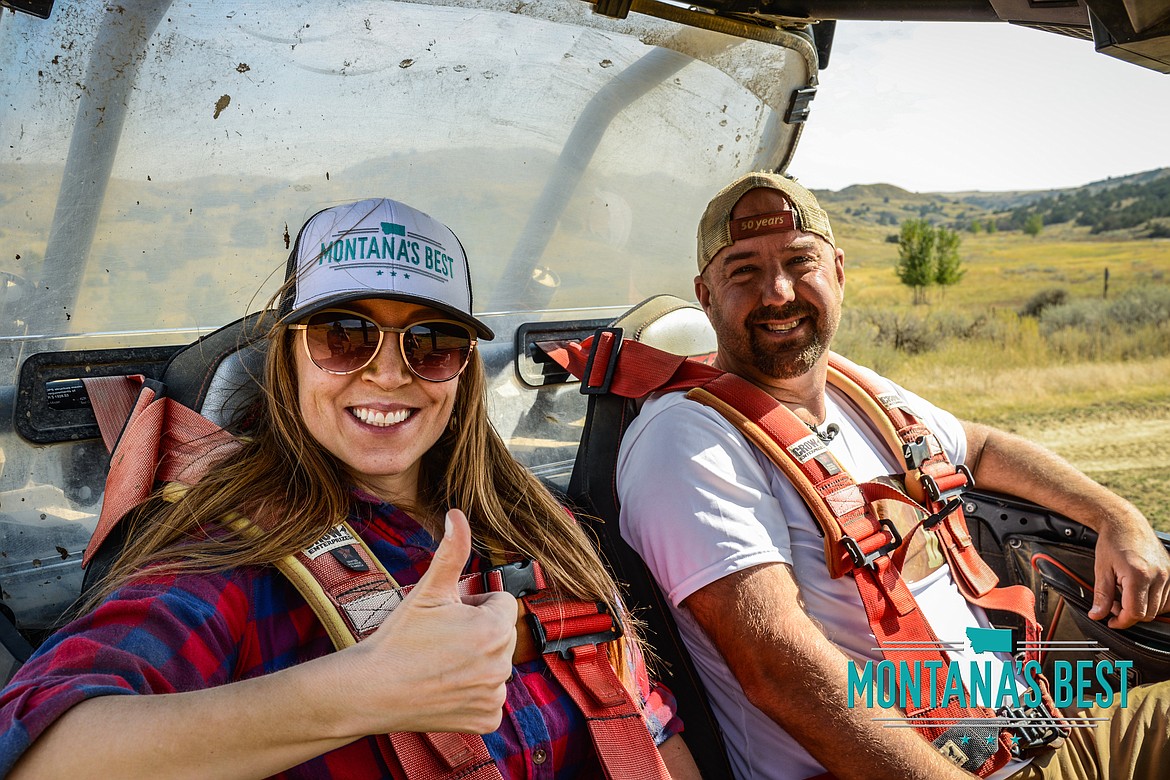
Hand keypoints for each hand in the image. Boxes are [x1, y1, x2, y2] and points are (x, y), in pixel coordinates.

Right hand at [340, 509, 517, 734]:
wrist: (370, 690)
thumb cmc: (398, 640)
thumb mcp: (427, 590)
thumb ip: (451, 551)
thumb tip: (457, 515)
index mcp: (493, 629)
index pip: (501, 604)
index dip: (474, 606)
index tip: (449, 617)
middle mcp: (501, 664)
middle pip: (501, 635)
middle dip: (478, 633)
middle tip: (441, 640)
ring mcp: (494, 694)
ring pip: (495, 665)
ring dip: (476, 663)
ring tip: (440, 664)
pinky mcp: (487, 719)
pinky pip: (490, 698)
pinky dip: (472, 694)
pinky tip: (446, 688)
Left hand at [1090, 516, 1169, 627]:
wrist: (1126, 523)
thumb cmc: (1113, 542)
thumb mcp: (1102, 569)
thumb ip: (1101, 595)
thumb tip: (1097, 615)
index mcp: (1139, 575)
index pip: (1135, 612)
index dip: (1121, 621)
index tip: (1111, 621)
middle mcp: (1158, 576)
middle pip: (1148, 613)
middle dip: (1129, 614)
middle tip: (1114, 604)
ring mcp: (1168, 574)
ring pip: (1158, 608)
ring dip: (1141, 607)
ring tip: (1124, 594)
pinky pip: (1166, 599)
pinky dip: (1153, 601)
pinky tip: (1138, 592)